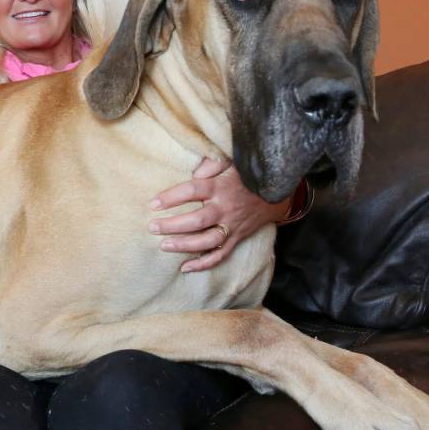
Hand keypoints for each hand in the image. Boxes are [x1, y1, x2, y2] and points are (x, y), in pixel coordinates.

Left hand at [148, 157, 290, 272]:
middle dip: (173, 226)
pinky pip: (220, 255)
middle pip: (197, 220)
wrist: (276, 194)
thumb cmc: (246, 176)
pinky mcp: (237, 238)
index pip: (193, 191)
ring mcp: (232, 226)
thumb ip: (212, 164)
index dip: (172, 197)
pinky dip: (203, 264)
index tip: (153, 203)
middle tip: (152, 227)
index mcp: (221, 187)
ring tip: (164, 246)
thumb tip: (194, 172)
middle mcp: (225, 208)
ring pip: (207, 241)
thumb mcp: (231, 162)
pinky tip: (185, 267)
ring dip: (184, 245)